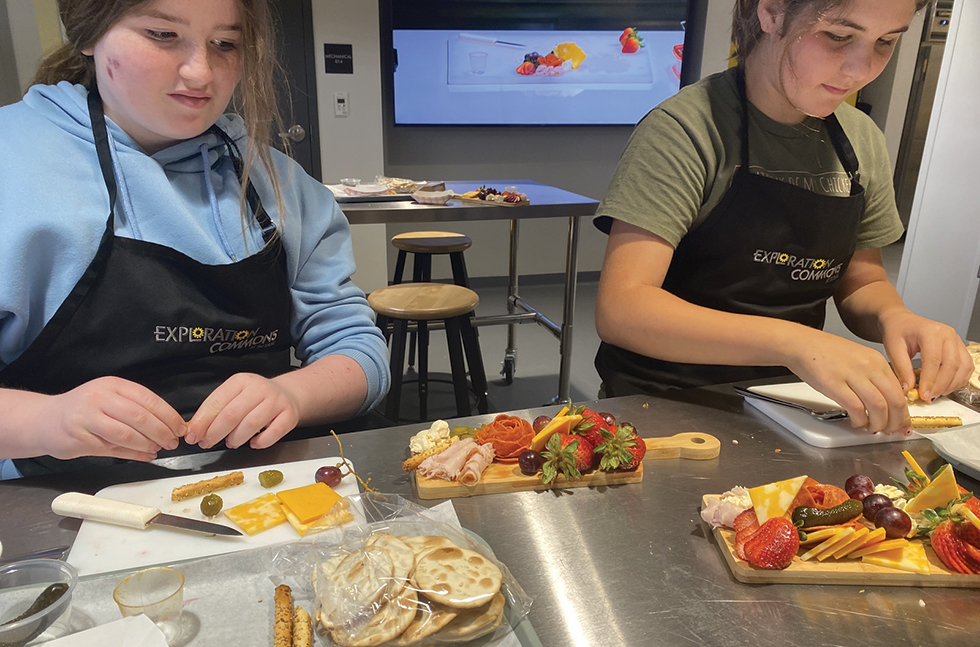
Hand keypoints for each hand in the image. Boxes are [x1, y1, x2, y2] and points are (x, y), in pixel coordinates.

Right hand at [39, 377, 184, 460]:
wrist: (46, 420)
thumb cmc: (84, 409)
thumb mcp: (110, 398)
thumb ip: (137, 408)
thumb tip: (169, 425)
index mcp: (113, 385)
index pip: (148, 399)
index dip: (168, 415)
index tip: (180, 427)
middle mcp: (99, 398)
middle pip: (139, 417)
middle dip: (161, 432)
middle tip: (172, 441)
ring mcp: (87, 418)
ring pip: (126, 434)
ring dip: (147, 444)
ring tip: (158, 449)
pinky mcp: (79, 439)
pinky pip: (113, 449)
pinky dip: (133, 454)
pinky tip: (145, 455)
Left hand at [185, 373, 299, 449]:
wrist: (288, 394)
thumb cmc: (256, 398)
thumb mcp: (235, 395)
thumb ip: (217, 410)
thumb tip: (196, 429)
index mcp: (241, 381)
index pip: (217, 401)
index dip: (202, 421)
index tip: (193, 435)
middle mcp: (259, 389)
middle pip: (232, 414)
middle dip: (215, 433)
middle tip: (207, 442)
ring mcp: (276, 402)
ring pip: (251, 424)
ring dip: (236, 439)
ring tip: (230, 443)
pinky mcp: (289, 415)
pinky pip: (274, 433)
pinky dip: (261, 442)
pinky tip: (254, 443)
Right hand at [787, 330, 910, 434]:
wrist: (801, 343)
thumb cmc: (825, 353)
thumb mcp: (858, 358)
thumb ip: (873, 376)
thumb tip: (884, 400)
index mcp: (877, 361)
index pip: (900, 391)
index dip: (902, 412)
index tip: (900, 423)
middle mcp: (869, 367)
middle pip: (894, 401)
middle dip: (895, 422)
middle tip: (889, 431)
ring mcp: (853, 375)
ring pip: (879, 407)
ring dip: (878, 424)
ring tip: (872, 429)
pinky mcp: (835, 384)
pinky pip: (856, 408)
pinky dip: (860, 420)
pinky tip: (856, 422)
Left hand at [880, 310, 972, 401]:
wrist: (902, 322)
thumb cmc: (897, 332)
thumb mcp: (893, 348)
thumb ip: (902, 368)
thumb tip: (908, 389)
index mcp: (931, 332)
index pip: (934, 360)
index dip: (930, 380)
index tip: (923, 394)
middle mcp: (948, 335)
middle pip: (952, 364)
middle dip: (941, 385)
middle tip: (929, 398)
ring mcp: (956, 341)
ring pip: (963, 367)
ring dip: (951, 384)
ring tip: (935, 394)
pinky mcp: (960, 348)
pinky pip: (966, 367)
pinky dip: (958, 380)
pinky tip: (945, 387)